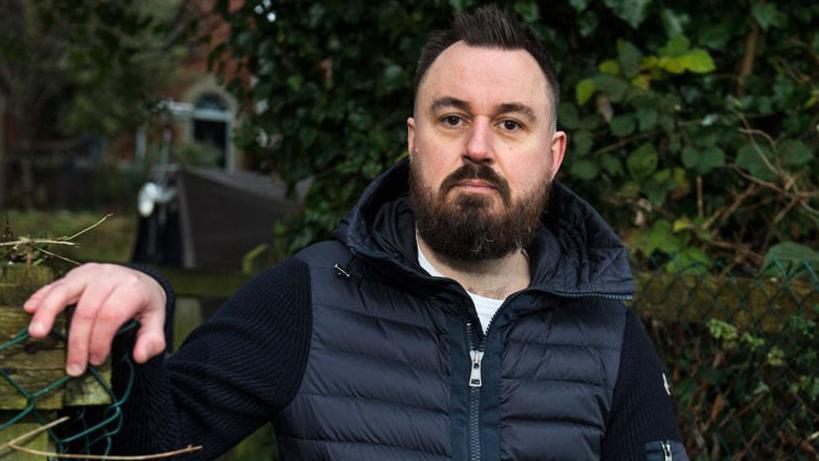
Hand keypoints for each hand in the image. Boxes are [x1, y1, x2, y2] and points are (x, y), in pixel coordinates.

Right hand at [23, 263, 167, 376]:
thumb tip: (141, 356)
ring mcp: (91, 273)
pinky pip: (56, 284)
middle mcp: (109, 276)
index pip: (111, 315)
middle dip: (78, 341)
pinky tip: (29, 309)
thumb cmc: (144, 304)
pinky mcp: (76, 274)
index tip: (97, 361)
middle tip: (74, 367)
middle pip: (87, 309)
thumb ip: (153, 339)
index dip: (100, 340)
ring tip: (37, 334)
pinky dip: (42, 296)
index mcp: (132, 288)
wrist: (140, 280)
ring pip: (66, 290)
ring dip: (48, 312)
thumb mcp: (156, 320)